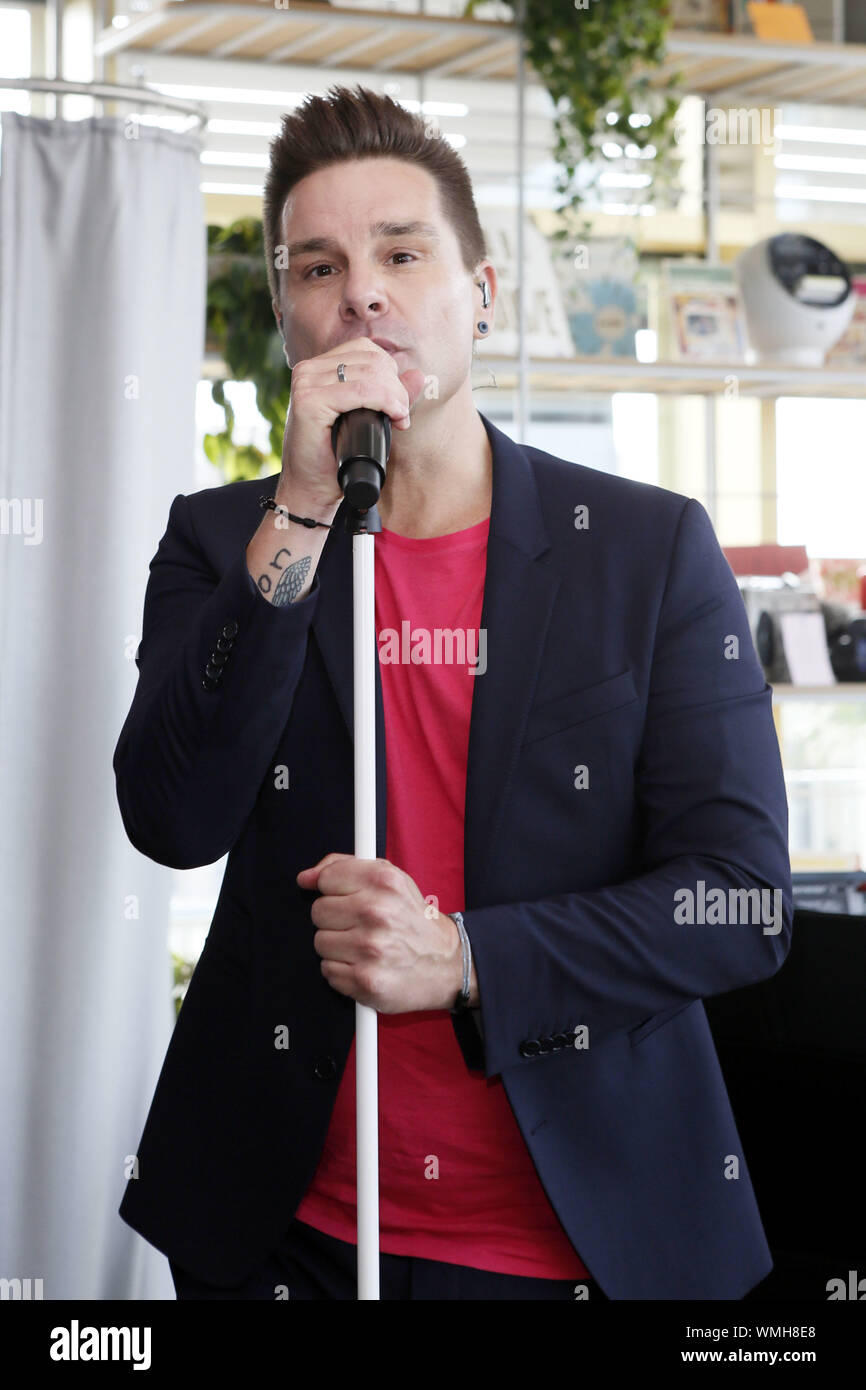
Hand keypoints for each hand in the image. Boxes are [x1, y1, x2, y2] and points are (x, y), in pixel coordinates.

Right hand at [279, 337, 426, 509]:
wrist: (310, 489)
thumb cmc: (334, 458)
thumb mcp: (365, 420)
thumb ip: (390, 396)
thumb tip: (418, 374)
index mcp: (318, 368)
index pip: (366, 350)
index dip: (391, 374)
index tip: (398, 406)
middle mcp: (308, 370)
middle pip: (372, 360)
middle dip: (397, 388)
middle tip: (401, 416)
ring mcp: (306, 383)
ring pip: (371, 373)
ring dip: (395, 396)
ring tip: (398, 419)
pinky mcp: (309, 401)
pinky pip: (361, 390)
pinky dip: (385, 401)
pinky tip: (393, 416)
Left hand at [297, 853, 460, 1012]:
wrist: (447, 963)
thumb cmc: (412, 920)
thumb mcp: (390, 880)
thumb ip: (345, 867)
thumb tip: (305, 878)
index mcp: (383, 881)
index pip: (326, 879)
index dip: (335, 890)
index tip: (349, 899)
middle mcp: (377, 912)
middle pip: (319, 912)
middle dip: (335, 919)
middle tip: (360, 926)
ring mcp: (370, 948)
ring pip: (320, 942)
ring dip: (337, 947)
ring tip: (364, 947)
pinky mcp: (365, 981)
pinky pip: (328, 971)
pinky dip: (342, 971)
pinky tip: (365, 966)